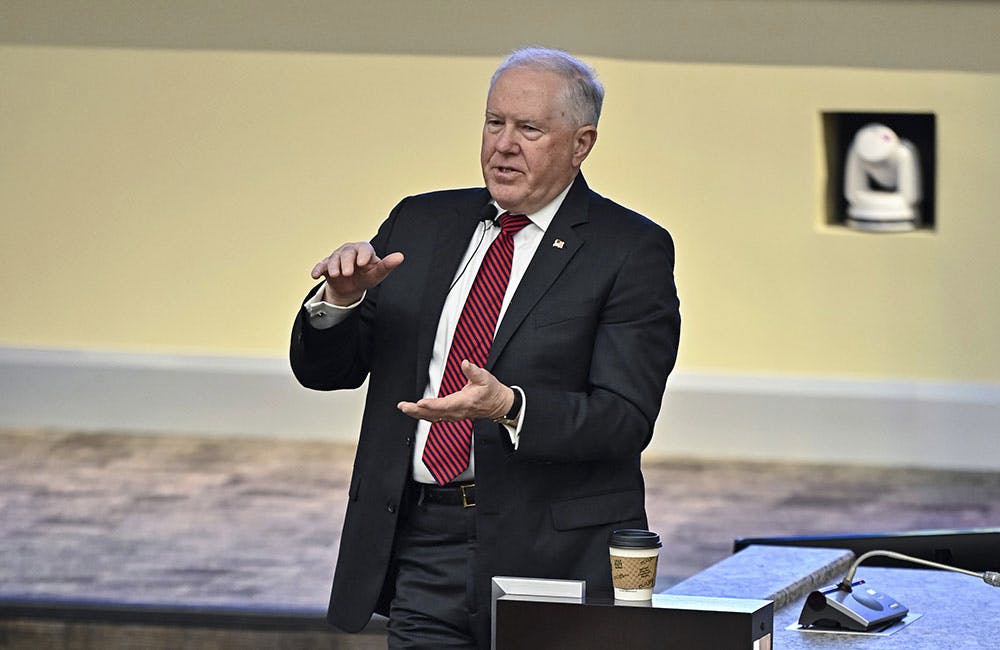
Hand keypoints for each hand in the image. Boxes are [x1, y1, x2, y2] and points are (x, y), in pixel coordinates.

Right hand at [311, 242, 403, 305]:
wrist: (350, 287)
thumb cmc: (367, 277)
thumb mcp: (377, 274)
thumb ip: (387, 265)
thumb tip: (400, 256)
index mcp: (363, 250)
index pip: (363, 248)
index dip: (362, 254)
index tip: (362, 263)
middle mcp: (349, 250)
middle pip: (346, 253)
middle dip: (346, 262)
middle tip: (347, 273)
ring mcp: (336, 257)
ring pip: (333, 258)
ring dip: (333, 267)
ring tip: (336, 275)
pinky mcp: (326, 265)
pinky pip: (320, 265)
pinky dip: (318, 269)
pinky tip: (315, 275)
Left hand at [397, 361, 513, 422]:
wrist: (498, 404)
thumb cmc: (491, 391)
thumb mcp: (485, 378)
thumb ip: (473, 371)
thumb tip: (465, 363)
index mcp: (464, 402)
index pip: (445, 405)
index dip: (431, 405)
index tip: (419, 402)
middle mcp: (458, 412)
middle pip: (434, 414)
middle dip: (417, 411)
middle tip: (403, 406)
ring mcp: (454, 415)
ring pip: (433, 417)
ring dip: (417, 414)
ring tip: (405, 408)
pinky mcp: (452, 415)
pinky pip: (435, 418)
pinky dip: (424, 415)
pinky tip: (416, 412)